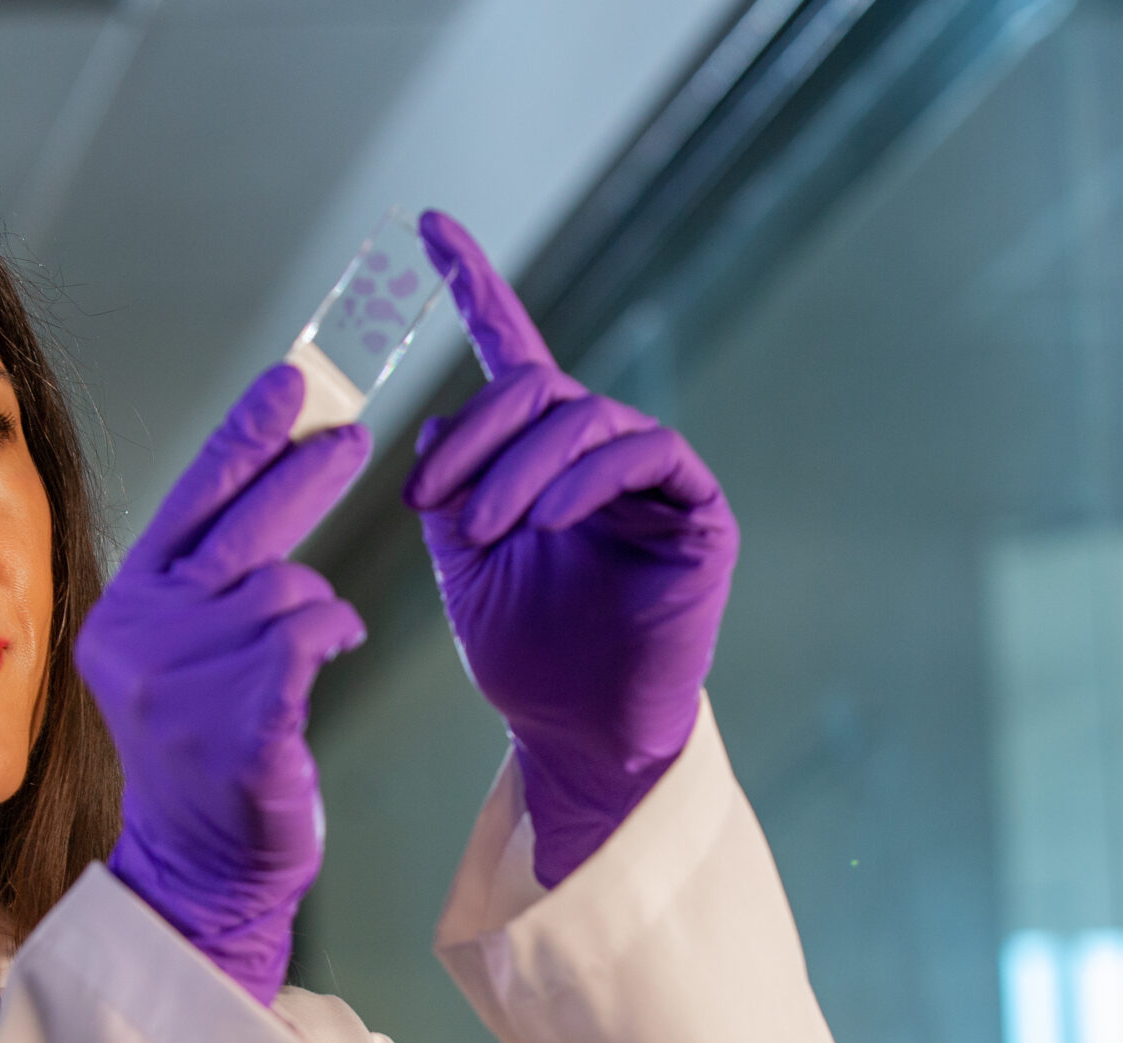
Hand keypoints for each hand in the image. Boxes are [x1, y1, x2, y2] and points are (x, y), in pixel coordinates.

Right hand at [74, 365, 368, 1004]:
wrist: (199, 869)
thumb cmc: (206, 760)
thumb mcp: (178, 657)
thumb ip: (203, 585)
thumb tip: (265, 484)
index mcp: (124, 610)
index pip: (189, 501)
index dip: (243, 437)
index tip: (287, 382)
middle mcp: (144, 634)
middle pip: (242, 526)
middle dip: (304, 474)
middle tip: (354, 437)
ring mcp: (185, 678)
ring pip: (290, 588)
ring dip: (316, 612)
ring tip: (305, 655)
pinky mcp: (237, 716)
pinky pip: (313, 633)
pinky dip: (334, 634)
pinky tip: (333, 652)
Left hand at [404, 210, 736, 888]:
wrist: (580, 736)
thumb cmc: (525, 658)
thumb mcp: (464, 568)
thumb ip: (450, 493)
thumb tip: (436, 424)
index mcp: (542, 457)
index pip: (512, 350)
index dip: (474, 285)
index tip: (429, 225)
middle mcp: (600, 454)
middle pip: (538, 391)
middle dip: (474, 435)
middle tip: (425, 500)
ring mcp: (654, 478)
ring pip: (584, 420)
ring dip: (520, 467)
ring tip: (482, 531)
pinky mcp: (697, 511)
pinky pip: (646, 455)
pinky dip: (588, 479)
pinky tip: (551, 519)